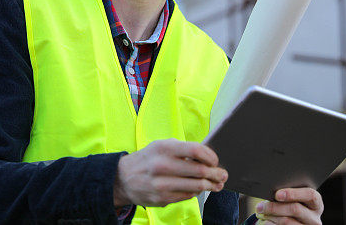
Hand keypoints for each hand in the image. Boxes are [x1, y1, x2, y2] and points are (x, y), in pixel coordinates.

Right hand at [113, 138, 227, 207]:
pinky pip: (187, 196)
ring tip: (217, 184)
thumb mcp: (161, 146)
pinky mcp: (162, 198)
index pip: (196, 150)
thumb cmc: (148, 159)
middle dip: (215, 174)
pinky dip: (196, 192)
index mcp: (164, 148)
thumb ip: (183, 149)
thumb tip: (207, 157)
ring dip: (210, 185)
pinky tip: (198, 189)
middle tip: (223, 175)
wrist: (122, 178)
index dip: (210, 156)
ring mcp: (162, 184)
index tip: (215, 160)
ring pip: (196, 186)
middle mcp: (163, 165)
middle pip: (199, 171)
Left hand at [254, 188, 323, 224]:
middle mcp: (315, 218)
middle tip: (260, 206)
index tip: (277, 194)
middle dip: (275, 207)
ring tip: (262, 213)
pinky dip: (271, 224)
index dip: (293, 193)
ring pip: (287, 221)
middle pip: (295, 209)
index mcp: (316, 203)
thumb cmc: (292, 204)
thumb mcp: (295, 198)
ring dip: (271, 216)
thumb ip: (289, 193)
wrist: (293, 219)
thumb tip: (273, 191)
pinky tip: (266, 221)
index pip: (310, 195)